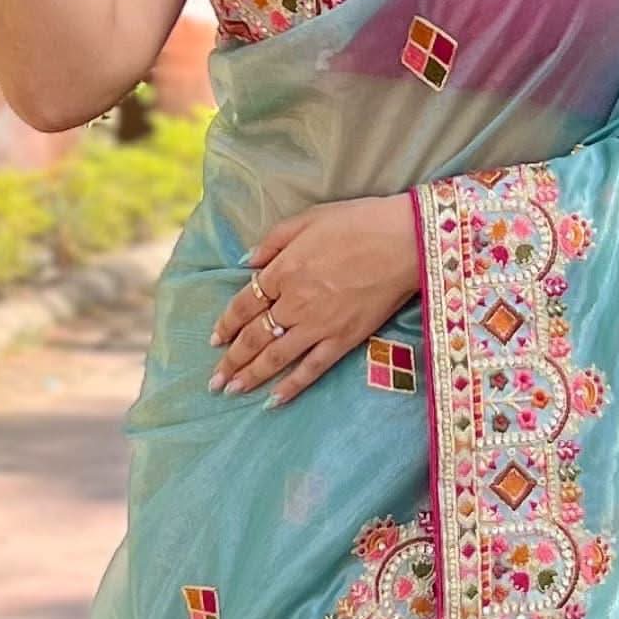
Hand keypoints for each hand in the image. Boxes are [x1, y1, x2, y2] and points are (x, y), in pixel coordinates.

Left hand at [210, 195, 420, 405]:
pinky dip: (292, 386)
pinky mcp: (344, 339)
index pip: (244, 304)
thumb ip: (273, 240)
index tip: (215, 339)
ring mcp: (318, 324)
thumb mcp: (308, 218)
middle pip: (254, 336)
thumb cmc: (358, 222)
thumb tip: (246, 262)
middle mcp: (294, 302)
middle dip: (231, 360)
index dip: (226, 323)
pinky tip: (274, 401)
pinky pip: (312, 368)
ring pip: (276, 356)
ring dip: (251, 376)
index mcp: (283, 270)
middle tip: (214, 380)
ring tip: (232, 391)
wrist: (404, 241)